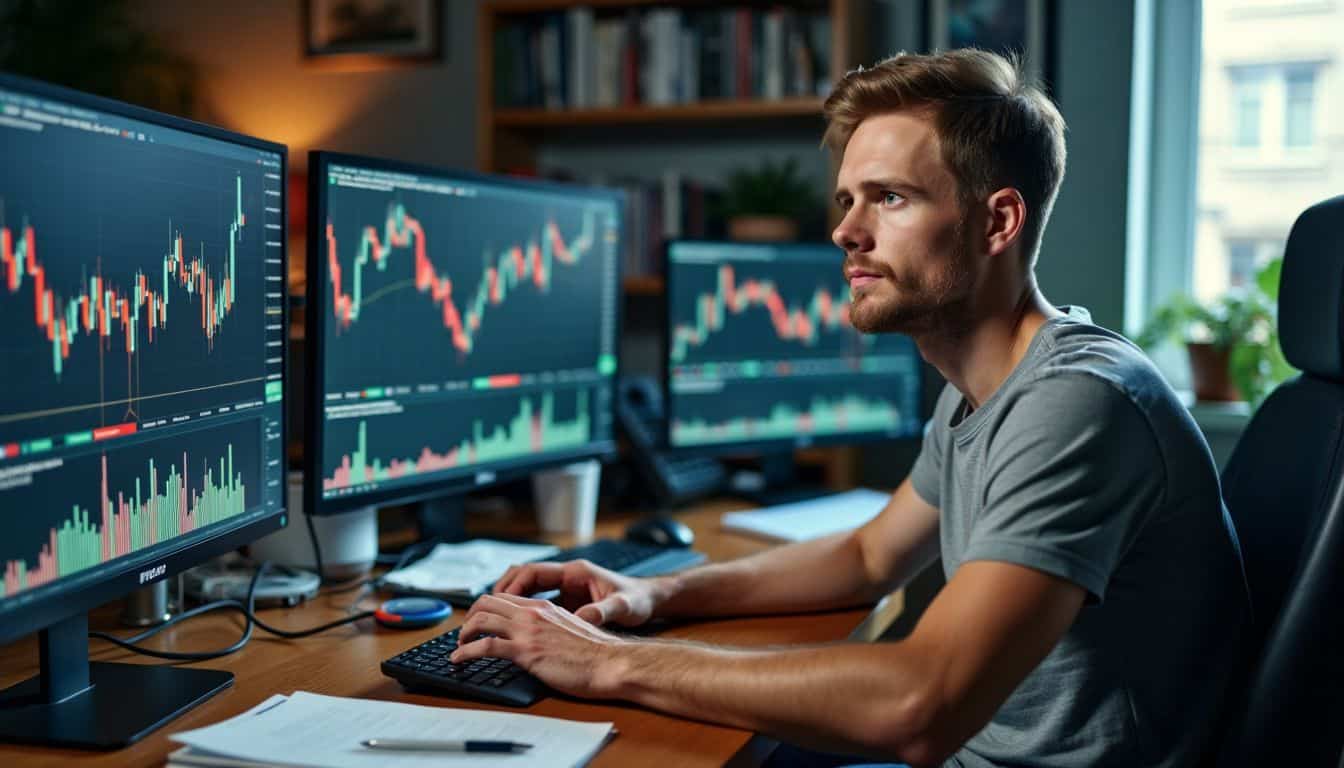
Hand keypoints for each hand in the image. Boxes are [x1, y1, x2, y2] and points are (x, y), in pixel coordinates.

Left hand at [451, 593, 627, 698]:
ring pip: (481, 620)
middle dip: (469, 617)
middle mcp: (533, 613)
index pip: (505, 598)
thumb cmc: (598, 654)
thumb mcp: (572, 631)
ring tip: (457, 647)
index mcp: (545, 607)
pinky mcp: (525, 651)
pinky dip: (465, 652)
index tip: (478, 621)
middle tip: (463, 633)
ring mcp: (528, 631)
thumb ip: (552, 629)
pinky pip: (485, 646)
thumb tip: (541, 640)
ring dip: (463, 633)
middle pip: (487, 603)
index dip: (486, 608)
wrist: (611, 663)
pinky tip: (458, 659)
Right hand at [493, 559, 668, 626]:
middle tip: (486, 612)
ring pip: (527, 589)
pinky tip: (517, 629)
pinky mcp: (567, 601)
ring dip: (511, 602)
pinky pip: (537, 602)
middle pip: (523, 577)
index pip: (533, 572)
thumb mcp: (623, 606)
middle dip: (503, 592)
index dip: (513, 586)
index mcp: (576, 572)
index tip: (499, 602)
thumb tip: (583, 617)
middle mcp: (567, 576)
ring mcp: (566, 588)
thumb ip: (603, 611)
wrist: (650, 600)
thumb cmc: (638, 600)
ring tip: (494, 621)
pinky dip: (524, 611)